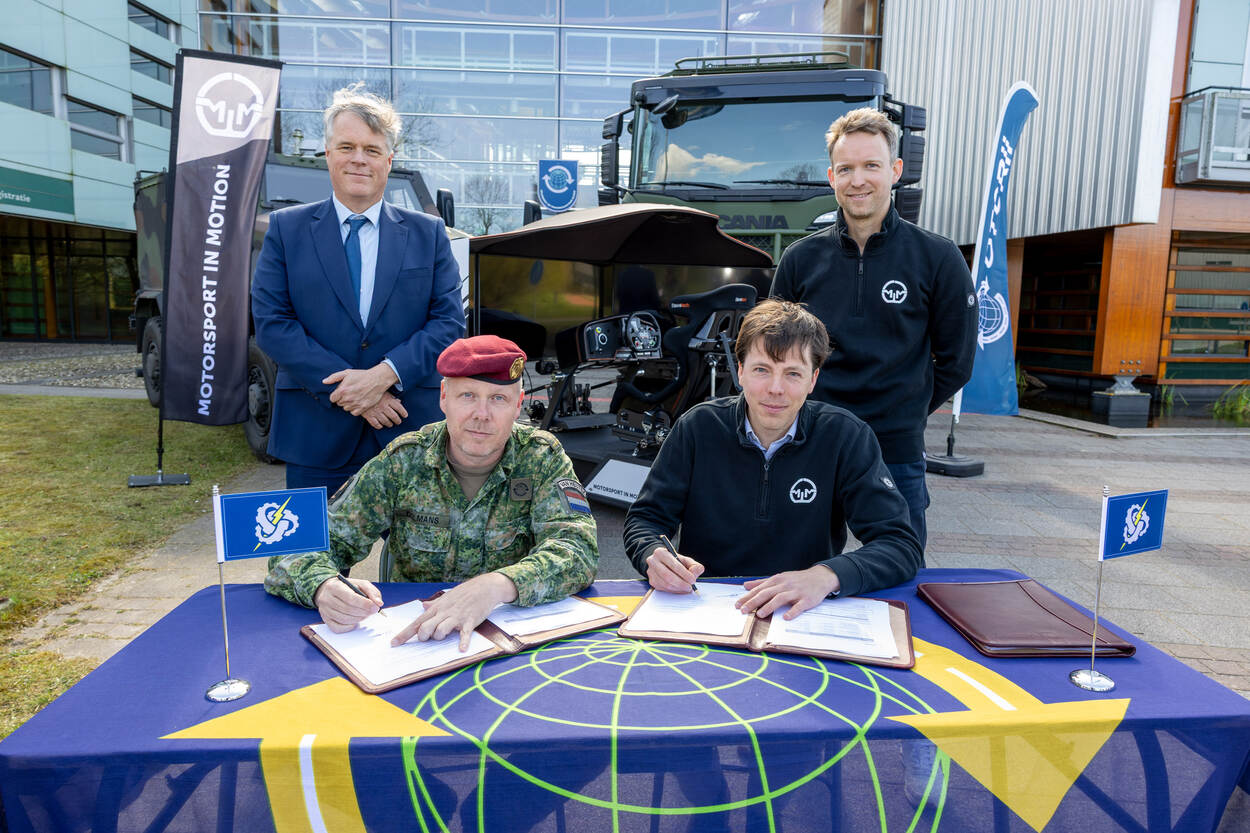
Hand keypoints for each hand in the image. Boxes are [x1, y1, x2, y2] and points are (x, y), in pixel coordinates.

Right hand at [312, 576, 383, 632]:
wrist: (329, 591)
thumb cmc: (346, 587)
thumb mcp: (360, 583)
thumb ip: (371, 591)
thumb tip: (378, 603)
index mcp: (335, 587)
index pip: (350, 598)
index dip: (364, 604)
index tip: (375, 607)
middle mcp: (326, 599)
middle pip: (348, 609)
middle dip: (363, 612)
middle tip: (372, 611)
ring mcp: (325, 610)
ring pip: (344, 619)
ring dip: (359, 619)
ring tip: (365, 614)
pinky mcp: (326, 620)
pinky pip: (338, 628)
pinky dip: (349, 626)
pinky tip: (355, 620)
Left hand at [324, 363, 398, 414]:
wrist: (377, 380)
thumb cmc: (362, 375)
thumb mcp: (347, 373)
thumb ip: (334, 377)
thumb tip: (324, 382)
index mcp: (342, 390)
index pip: (332, 399)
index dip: (336, 395)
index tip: (341, 392)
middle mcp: (348, 398)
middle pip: (339, 404)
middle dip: (342, 399)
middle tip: (350, 393)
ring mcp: (355, 404)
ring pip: (346, 408)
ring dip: (349, 404)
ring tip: (355, 397)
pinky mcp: (363, 408)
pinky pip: (353, 413)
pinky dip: (355, 409)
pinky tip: (358, 402)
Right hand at [360, 392, 407, 428]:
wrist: (357, 393)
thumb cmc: (372, 391)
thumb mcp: (383, 392)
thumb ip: (392, 397)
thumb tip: (399, 402)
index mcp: (388, 400)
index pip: (399, 408)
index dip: (403, 413)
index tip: (405, 415)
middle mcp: (383, 407)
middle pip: (394, 416)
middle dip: (398, 421)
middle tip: (398, 422)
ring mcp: (376, 412)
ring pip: (386, 421)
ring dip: (389, 424)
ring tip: (390, 424)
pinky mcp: (369, 416)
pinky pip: (376, 424)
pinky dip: (379, 426)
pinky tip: (381, 426)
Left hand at [391, 573, 517, 651]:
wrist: (485, 587)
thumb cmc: (465, 592)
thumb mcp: (447, 596)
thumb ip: (434, 604)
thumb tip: (423, 606)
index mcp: (437, 608)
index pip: (417, 622)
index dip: (404, 634)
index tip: (394, 643)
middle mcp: (444, 612)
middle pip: (426, 628)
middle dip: (423, 637)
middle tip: (427, 639)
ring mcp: (457, 617)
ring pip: (441, 631)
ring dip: (439, 637)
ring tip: (444, 636)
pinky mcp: (470, 621)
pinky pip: (464, 633)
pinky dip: (463, 642)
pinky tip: (461, 649)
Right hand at [645, 545, 704, 593]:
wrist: (662, 563)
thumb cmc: (675, 561)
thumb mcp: (685, 560)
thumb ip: (693, 566)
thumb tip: (695, 572)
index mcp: (661, 552)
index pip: (673, 564)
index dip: (684, 574)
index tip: (693, 580)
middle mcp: (653, 561)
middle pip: (667, 576)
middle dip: (681, 583)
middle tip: (690, 587)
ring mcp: (651, 572)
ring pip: (665, 584)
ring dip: (678, 588)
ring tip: (686, 588)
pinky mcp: (652, 581)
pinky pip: (664, 589)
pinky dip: (674, 591)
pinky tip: (680, 589)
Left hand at [736, 565, 839, 619]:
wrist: (819, 578)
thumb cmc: (797, 580)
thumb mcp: (779, 578)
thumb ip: (762, 582)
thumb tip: (746, 586)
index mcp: (777, 580)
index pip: (759, 589)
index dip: (748, 597)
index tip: (737, 605)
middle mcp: (785, 585)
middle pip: (767, 593)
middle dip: (753, 602)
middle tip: (743, 610)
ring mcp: (796, 592)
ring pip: (780, 598)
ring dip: (769, 606)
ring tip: (760, 614)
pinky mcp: (807, 599)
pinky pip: (799, 606)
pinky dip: (792, 611)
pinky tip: (785, 617)